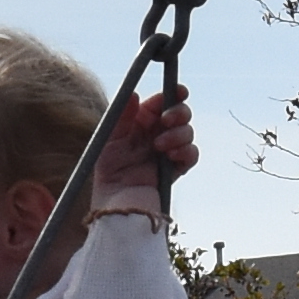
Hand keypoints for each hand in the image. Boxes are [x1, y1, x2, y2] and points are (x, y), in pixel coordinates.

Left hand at [98, 83, 196, 204]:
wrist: (118, 207)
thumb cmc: (108, 175)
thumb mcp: (109, 141)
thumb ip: (122, 116)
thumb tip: (134, 94)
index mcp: (139, 124)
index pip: (159, 103)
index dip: (171, 94)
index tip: (178, 91)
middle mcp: (155, 135)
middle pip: (179, 114)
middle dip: (178, 113)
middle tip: (167, 120)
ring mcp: (168, 152)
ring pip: (187, 132)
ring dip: (179, 135)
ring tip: (160, 147)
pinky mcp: (176, 170)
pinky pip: (191, 155)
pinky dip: (186, 152)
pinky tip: (173, 157)